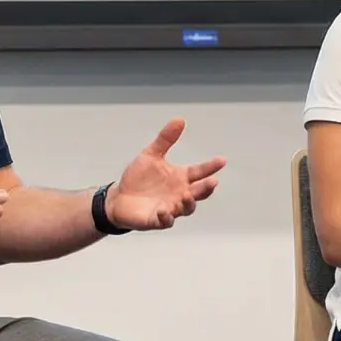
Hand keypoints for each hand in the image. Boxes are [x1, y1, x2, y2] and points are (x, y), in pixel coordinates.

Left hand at [104, 117, 226, 231]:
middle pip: (199, 192)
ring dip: (189, 203)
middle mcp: (180, 193)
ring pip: (187, 208)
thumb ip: (166, 139)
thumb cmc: (138, 178)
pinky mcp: (157, 219)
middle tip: (212, 181)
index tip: (221, 160)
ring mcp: (170, 207)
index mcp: (180, 177)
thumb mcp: (151, 155)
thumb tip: (180, 119)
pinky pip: (165, 221)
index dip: (211, 166)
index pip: (200, 172)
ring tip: (187, 195)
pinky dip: (166, 217)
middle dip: (206, 188)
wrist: (119, 198)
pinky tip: (163, 210)